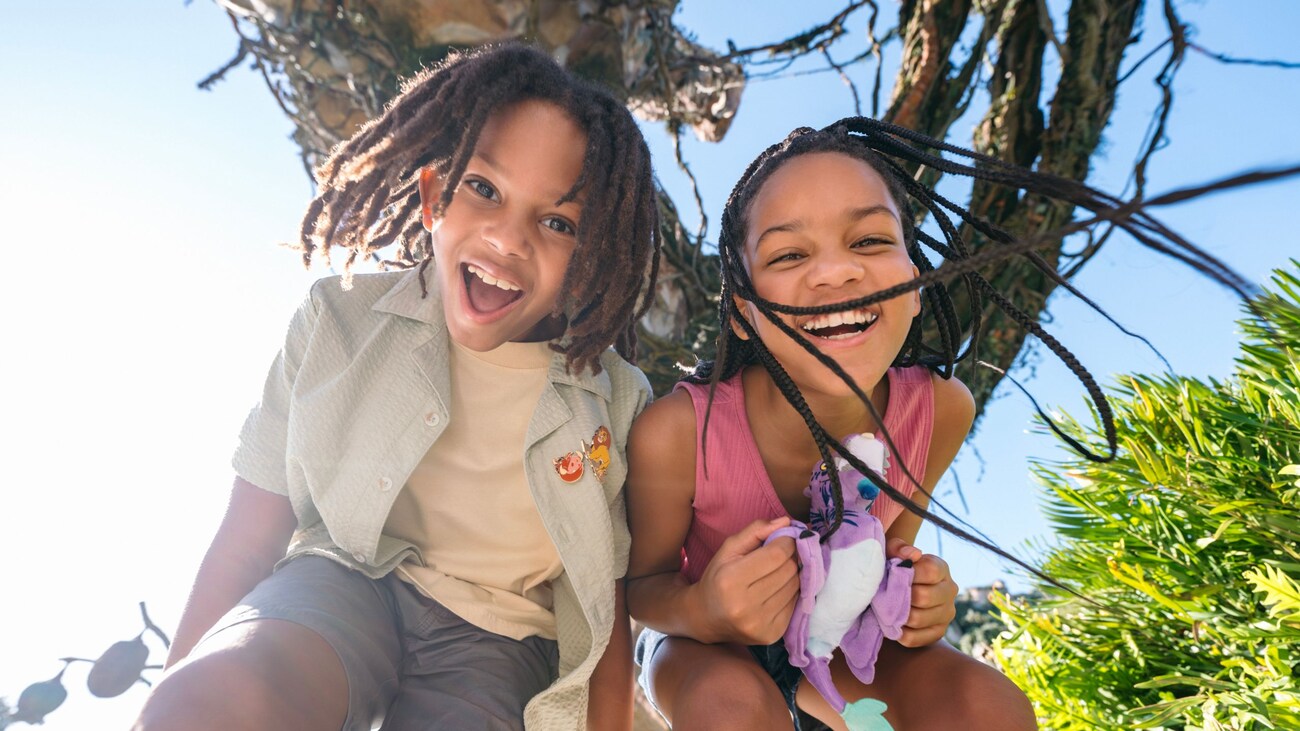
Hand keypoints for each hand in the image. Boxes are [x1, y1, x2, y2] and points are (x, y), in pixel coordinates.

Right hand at [693, 517, 799, 644]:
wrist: (705, 617)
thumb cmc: (718, 578)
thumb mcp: (729, 549)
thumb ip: (756, 530)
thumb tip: (787, 522)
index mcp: (732, 579)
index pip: (777, 555)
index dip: (787, 542)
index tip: (785, 538)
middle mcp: (746, 605)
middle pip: (789, 570)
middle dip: (790, 557)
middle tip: (781, 554)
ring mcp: (760, 623)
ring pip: (796, 587)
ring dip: (792, 575)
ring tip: (776, 573)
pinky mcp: (771, 635)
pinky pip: (796, 605)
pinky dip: (790, 593)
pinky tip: (776, 590)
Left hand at [887, 537, 957, 647]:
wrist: (897, 588)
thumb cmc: (894, 567)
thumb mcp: (892, 552)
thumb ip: (899, 548)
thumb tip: (913, 554)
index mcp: (941, 568)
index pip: (931, 571)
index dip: (908, 574)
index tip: (892, 574)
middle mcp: (950, 591)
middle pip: (924, 597)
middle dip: (900, 597)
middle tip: (884, 595)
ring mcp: (946, 614)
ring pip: (918, 619)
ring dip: (897, 615)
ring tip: (884, 609)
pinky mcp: (938, 633)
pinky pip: (914, 639)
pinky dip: (898, 633)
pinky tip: (890, 624)